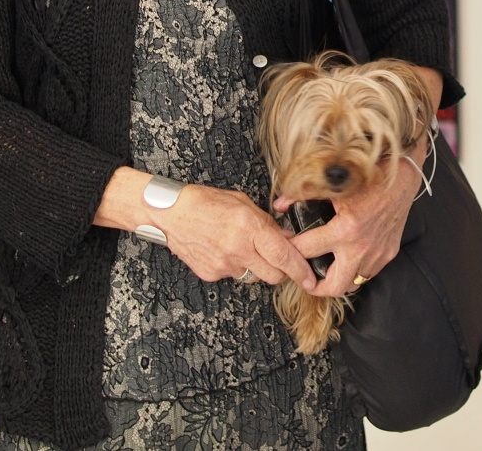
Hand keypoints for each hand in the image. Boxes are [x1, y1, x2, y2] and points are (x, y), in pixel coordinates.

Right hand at [161, 184, 317, 290]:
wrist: (170, 214)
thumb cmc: (206, 202)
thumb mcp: (243, 203)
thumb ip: (267, 223)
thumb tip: (287, 238)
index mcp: (250, 227)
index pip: (284, 256)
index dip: (301, 270)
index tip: (311, 279)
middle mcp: (239, 249)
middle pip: (274, 275)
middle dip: (282, 271)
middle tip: (281, 261)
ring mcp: (224, 265)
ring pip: (254, 277)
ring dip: (258, 267)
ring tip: (245, 248)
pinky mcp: (212, 274)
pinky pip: (234, 276)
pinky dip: (236, 267)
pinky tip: (226, 250)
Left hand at [279, 133, 428, 296]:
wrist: (403, 179)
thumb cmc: (370, 179)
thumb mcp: (334, 186)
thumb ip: (303, 196)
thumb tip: (279, 205)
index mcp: (345, 231)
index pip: (307, 250)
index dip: (290, 250)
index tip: (284, 249)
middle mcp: (361, 249)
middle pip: (333, 286)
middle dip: (314, 286)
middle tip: (304, 277)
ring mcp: (377, 254)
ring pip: (353, 284)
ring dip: (337, 280)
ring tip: (326, 269)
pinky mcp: (388, 254)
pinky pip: (368, 273)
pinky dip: (355, 270)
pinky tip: (348, 258)